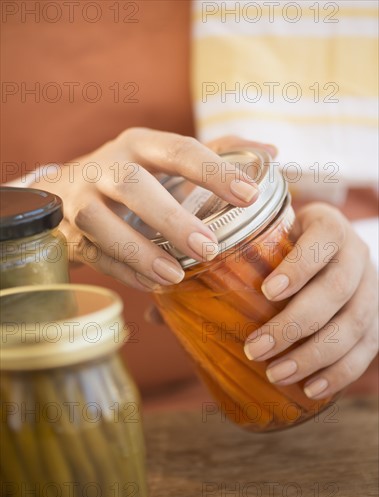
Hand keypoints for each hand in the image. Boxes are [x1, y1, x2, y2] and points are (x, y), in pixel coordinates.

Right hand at [33, 129, 273, 289]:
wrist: (63, 191)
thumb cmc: (132, 175)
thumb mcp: (167, 158)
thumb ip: (219, 153)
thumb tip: (272, 152)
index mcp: (140, 144)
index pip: (179, 150)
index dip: (214, 172)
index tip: (249, 197)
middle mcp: (107, 165)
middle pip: (134, 185)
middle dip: (171, 218)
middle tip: (209, 248)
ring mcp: (82, 199)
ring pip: (103, 223)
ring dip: (140, 251)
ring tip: (175, 276)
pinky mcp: (71, 234)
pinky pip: (95, 255)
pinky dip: (124, 272)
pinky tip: (153, 285)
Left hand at [244, 203, 378, 398]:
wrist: (329, 252)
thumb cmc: (284, 247)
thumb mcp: (264, 238)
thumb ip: (227, 262)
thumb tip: (160, 308)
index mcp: (329, 227)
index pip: (322, 242)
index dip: (299, 268)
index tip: (267, 292)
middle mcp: (357, 255)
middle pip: (336, 290)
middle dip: (294, 324)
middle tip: (256, 350)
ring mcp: (371, 290)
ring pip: (353, 325)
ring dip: (313, 355)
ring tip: (276, 374)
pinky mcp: (375, 320)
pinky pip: (366, 350)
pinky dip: (340, 372)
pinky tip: (311, 389)